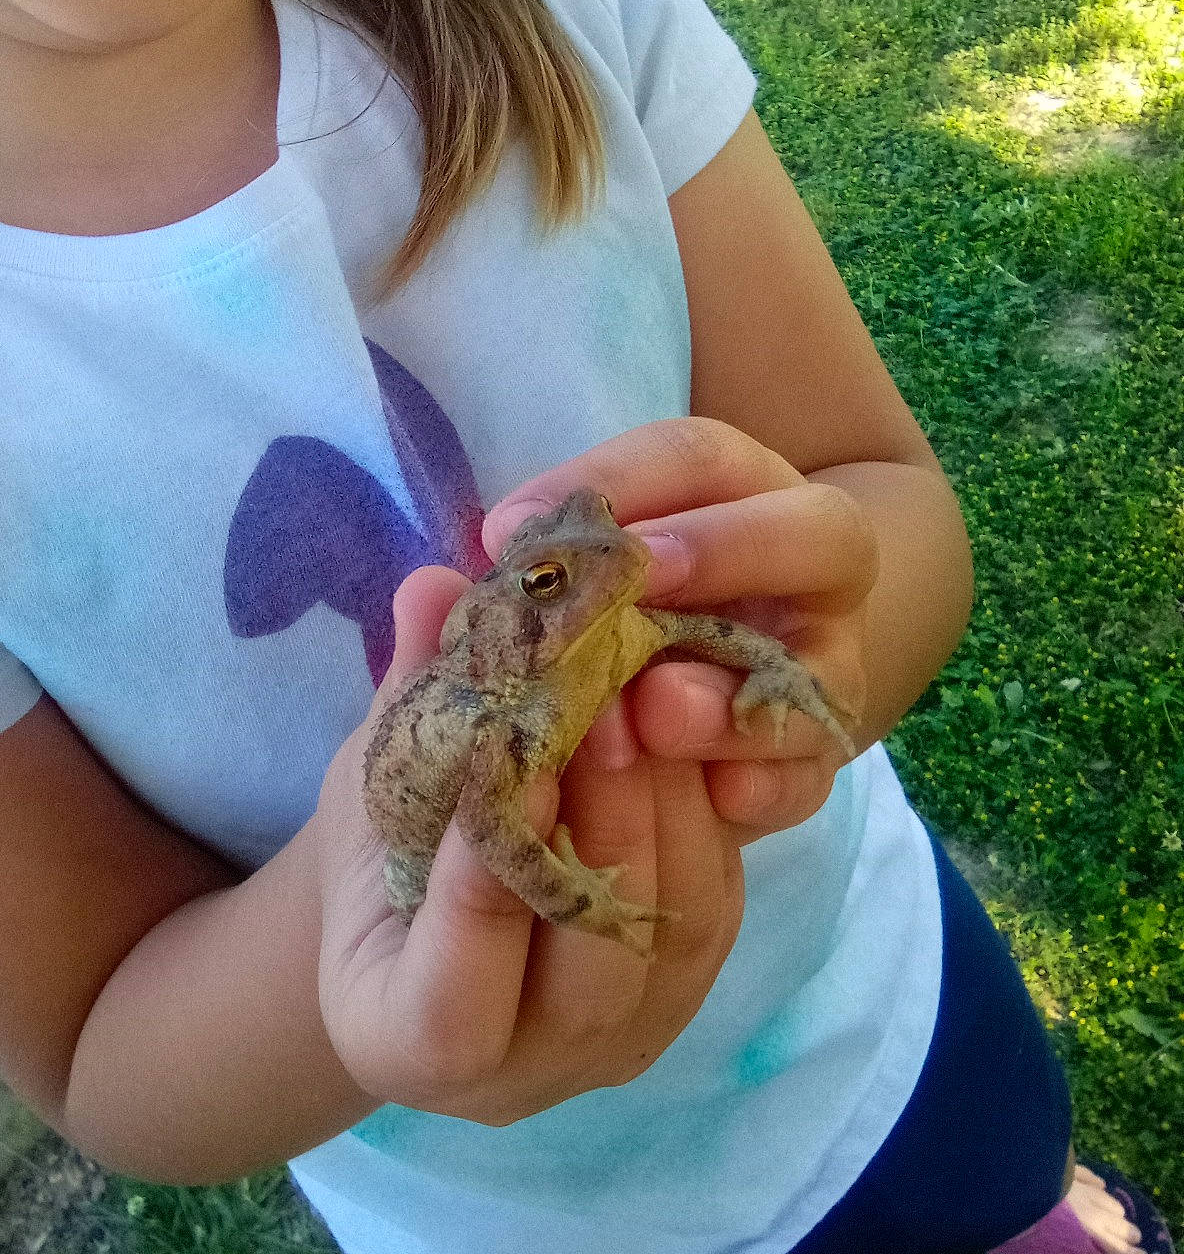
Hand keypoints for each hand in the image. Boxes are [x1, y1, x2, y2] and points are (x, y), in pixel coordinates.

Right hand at [315, 565, 744, 1124]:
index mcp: (405, 1045)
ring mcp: (613, 1048)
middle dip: (605, 826)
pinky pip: (711, 911)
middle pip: (589, 973)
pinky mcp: (681, 998)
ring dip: (669, 807)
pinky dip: (704, 816)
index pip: (453, 993)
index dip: (481, 884)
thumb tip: (435, 587)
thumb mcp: (370, 777)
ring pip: (668, 938)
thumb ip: (408, 696)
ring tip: (657, 690)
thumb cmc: (381, 848)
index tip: (506, 755)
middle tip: (612, 696)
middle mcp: (521, 1081)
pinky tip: (688, 724)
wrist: (428, 915)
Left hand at [485, 416, 875, 838]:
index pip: (695, 458)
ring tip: (658, 710)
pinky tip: (722, 795)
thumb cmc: (581, 640)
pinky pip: (811, 771)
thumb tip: (423, 588)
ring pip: (830, 661)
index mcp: (731, 498)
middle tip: (638, 578)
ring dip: (737, 684)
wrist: (648, 743)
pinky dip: (769, 779)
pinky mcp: (806, 761)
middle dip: (725, 548)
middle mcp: (799, 572)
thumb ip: (488, 608)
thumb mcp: (533, 615)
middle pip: (818, 532)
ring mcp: (823, 668)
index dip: (617, 480)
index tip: (509, 530)